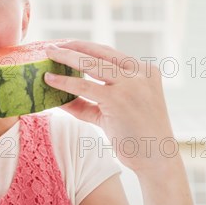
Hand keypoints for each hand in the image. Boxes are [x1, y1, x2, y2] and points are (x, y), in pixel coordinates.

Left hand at [44, 40, 177, 174]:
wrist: (157, 161)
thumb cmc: (137, 137)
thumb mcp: (114, 111)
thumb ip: (89, 101)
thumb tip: (59, 94)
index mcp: (144, 70)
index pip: (109, 52)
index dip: (84, 46)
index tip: (65, 43)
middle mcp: (140, 72)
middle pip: (98, 53)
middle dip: (72, 47)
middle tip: (51, 45)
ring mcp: (131, 85)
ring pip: (90, 64)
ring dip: (65, 57)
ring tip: (48, 54)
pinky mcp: (118, 99)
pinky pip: (84, 86)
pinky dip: (65, 81)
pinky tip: (50, 79)